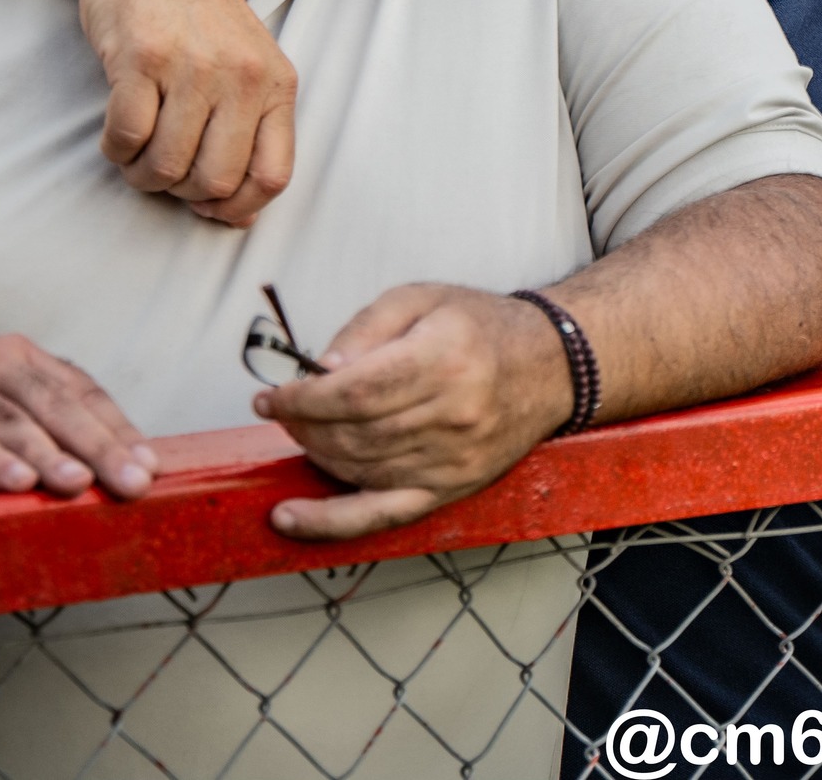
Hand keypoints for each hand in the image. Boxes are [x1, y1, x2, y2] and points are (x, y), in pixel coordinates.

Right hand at [0, 338, 155, 497]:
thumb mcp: (3, 429)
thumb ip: (51, 440)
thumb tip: (117, 478)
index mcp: (25, 360)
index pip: (84, 394)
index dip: (118, 430)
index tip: (150, 467)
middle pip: (57, 405)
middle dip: (100, 446)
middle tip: (133, 483)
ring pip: (10, 420)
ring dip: (49, 454)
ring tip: (79, 484)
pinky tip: (14, 481)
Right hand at [77, 0, 298, 226]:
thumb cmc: (192, 14)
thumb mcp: (245, 65)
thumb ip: (250, 132)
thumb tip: (240, 216)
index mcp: (277, 82)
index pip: (274, 176)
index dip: (235, 206)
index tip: (206, 202)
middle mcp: (243, 76)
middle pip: (215, 181)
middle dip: (179, 191)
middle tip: (162, 168)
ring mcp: (194, 66)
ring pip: (166, 167)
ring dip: (141, 173)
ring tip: (136, 149)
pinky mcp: (142, 58)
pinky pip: (126, 139)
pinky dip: (115, 149)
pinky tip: (116, 131)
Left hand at [255, 285, 571, 539]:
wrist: (549, 365)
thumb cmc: (482, 327)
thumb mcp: (422, 298)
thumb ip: (366, 326)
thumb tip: (319, 369)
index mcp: (443, 359)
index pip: (354, 392)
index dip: (301, 399)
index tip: (271, 396)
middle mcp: (451, 414)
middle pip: (351, 433)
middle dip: (302, 424)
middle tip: (284, 410)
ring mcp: (451, 459)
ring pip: (358, 469)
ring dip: (314, 453)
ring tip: (301, 431)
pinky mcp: (450, 488)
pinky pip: (381, 514)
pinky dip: (329, 522)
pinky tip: (288, 517)